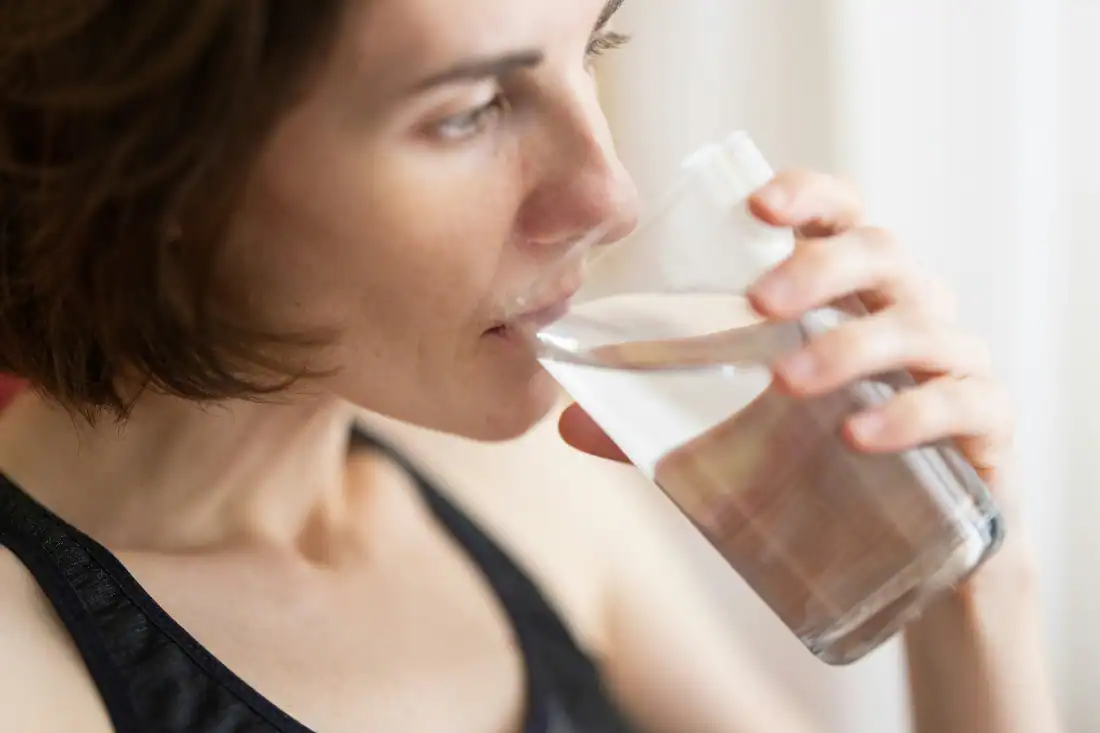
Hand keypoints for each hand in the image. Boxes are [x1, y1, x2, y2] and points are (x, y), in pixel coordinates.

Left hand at [560, 168, 1014, 500]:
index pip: (838, 216)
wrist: (911, 551)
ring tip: (788, 384)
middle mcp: (905, 309)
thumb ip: (660, 424)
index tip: (757, 206)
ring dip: (850, 346)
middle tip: (759, 304)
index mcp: (847, 293)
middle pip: (880, 252)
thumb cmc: (820, 464)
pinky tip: (861, 437)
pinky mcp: (985, 425)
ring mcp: (952, 363)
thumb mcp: (739, 436)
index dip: (806, 196)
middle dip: (819, 268)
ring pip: (918, 323)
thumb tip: (567, 422)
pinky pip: (963, 402)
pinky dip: (912, 413)